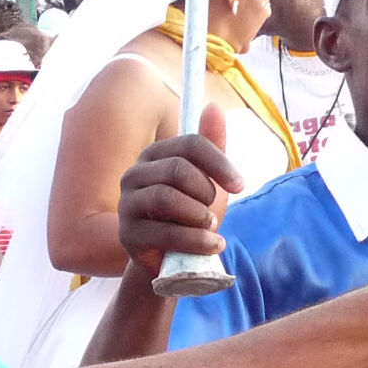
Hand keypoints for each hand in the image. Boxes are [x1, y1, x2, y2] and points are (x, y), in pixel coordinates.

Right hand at [113, 102, 241, 273]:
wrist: (170, 260)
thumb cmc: (189, 216)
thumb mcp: (205, 181)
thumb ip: (211, 147)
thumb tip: (214, 107)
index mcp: (154, 156)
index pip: (190, 144)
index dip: (219, 163)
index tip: (240, 185)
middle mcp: (134, 175)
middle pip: (177, 169)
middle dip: (205, 192)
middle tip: (213, 212)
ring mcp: (127, 205)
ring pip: (167, 198)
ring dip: (200, 216)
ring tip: (212, 229)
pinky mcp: (128, 235)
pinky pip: (165, 232)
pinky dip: (195, 240)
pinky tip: (212, 245)